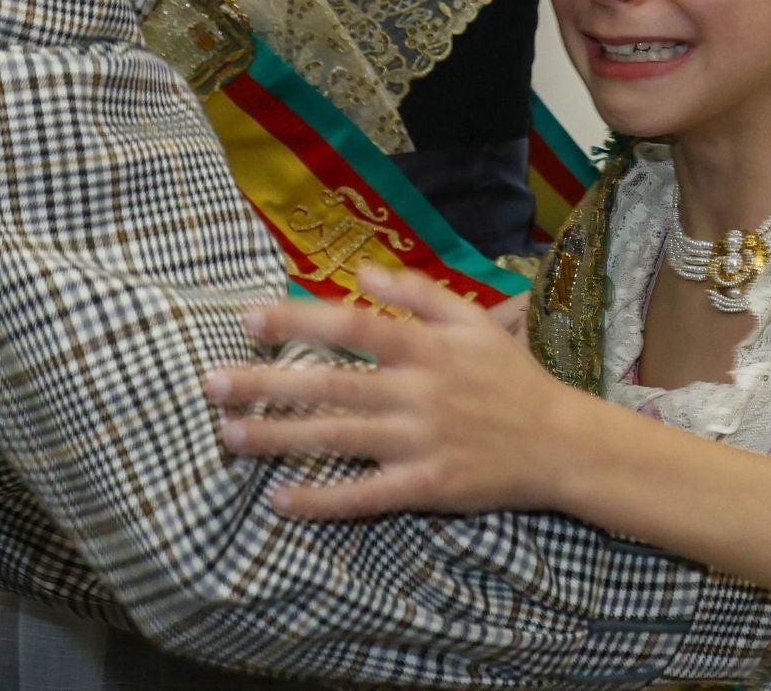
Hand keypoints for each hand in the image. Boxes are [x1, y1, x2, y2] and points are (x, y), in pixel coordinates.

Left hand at [204, 267, 570, 517]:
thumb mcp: (472, 320)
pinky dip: (321, 499)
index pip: (352, 327)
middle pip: (329, 385)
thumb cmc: (510, 376)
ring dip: (279, 438)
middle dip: (266, 384)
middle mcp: (416, 392)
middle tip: (210, 382)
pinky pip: (364, 495)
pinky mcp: (424, 487)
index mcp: (424, 347)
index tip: (249, 317)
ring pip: (336, 439)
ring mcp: (418, 442)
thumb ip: (415, 292)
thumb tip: (358, 271)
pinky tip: (280, 499)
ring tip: (228, 434)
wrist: (559, 442)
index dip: (299, 321)